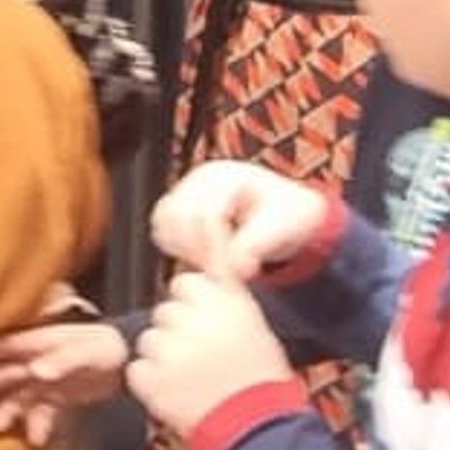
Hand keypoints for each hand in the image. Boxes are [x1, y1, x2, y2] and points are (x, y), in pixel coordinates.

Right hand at [0, 314, 133, 449]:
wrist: (130, 360)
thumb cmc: (105, 346)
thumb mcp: (86, 350)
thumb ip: (61, 360)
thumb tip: (35, 370)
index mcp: (39, 343)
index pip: (5, 347)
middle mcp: (37, 362)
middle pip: (7, 372)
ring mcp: (46, 381)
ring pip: (19, 396)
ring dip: (7, 410)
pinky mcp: (58, 398)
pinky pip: (42, 414)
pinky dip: (37, 426)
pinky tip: (35, 440)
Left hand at [129, 270, 294, 434]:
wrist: (255, 427)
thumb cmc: (258, 374)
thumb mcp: (249, 318)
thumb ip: (222, 277)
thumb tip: (207, 220)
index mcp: (221, 300)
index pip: (186, 284)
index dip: (196, 307)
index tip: (211, 328)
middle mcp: (194, 318)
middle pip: (165, 311)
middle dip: (178, 331)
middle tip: (204, 358)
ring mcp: (169, 349)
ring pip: (149, 340)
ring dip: (163, 357)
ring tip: (192, 379)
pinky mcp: (150, 378)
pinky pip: (137, 370)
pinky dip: (152, 383)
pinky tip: (178, 393)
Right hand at [151, 161, 329, 280]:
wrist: (287, 210)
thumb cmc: (287, 213)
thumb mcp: (281, 227)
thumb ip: (255, 246)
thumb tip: (235, 269)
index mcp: (228, 176)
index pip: (206, 214)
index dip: (215, 247)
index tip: (230, 272)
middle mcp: (201, 178)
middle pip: (177, 215)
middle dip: (197, 249)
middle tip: (220, 270)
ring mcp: (187, 189)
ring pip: (164, 221)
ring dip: (182, 248)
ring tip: (210, 263)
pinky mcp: (180, 205)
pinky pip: (161, 227)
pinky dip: (175, 246)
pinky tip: (200, 257)